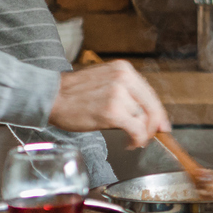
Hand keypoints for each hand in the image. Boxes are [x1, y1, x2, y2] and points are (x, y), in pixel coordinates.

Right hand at [49, 61, 170, 147]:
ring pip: (143, 119)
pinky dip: (137, 139)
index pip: (149, 93)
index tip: (162, 125)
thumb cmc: (73, 92)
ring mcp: (118, 94)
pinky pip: (136, 129)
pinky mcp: (112, 111)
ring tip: (132, 140)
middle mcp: (124, 78)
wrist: (51, 96)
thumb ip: (125, 92)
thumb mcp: (104, 81)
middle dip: (154, 126)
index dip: (158, 112)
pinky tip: (129, 143)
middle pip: (152, 106)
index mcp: (123, 69)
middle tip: (151, 137)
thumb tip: (145, 111)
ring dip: (141, 134)